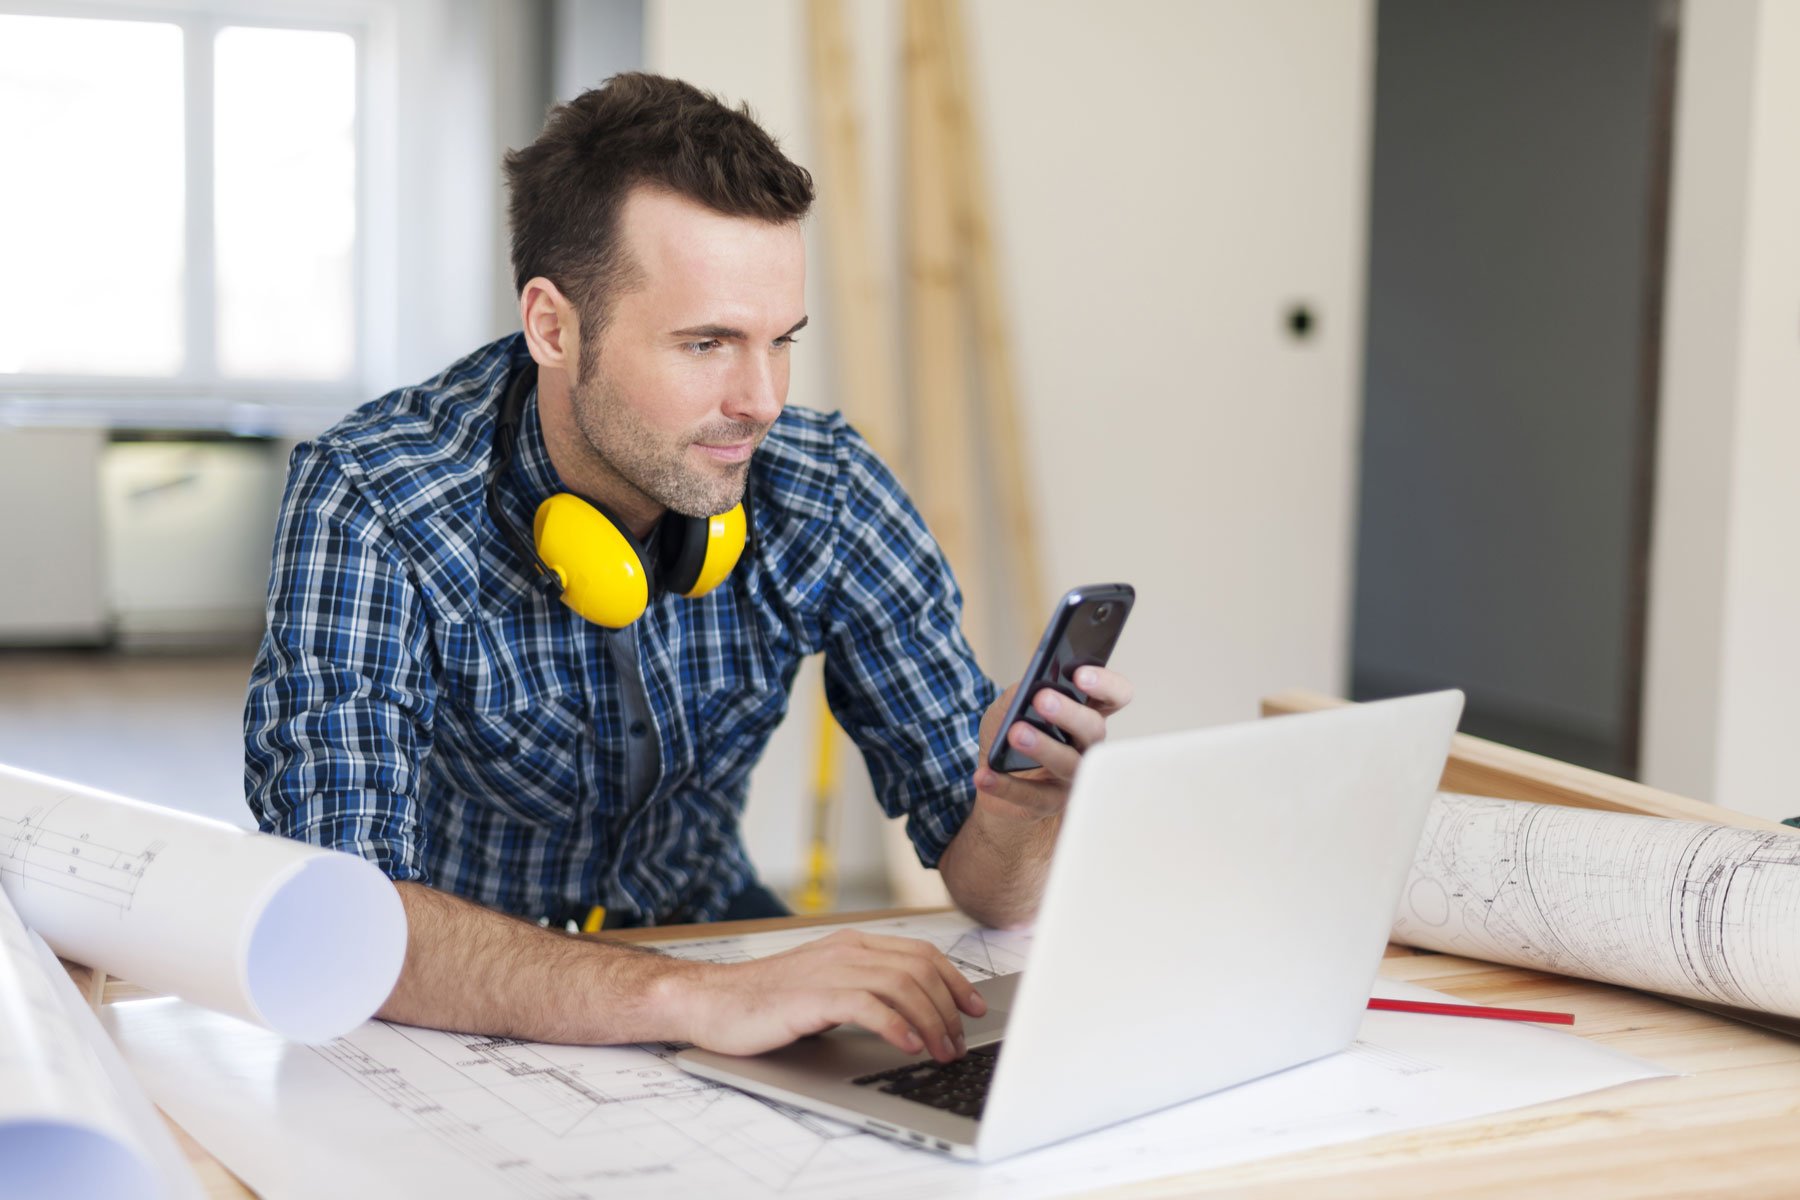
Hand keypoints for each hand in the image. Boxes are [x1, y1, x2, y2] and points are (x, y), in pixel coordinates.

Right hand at [673, 928, 987, 1059]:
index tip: (974, 1008)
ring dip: (930, 1021)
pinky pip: (867, 1005)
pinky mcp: (811, 997)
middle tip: (958, 1042)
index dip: (955, 980)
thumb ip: (864, 990)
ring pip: (902, 986)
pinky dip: (896, 1025)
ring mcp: (829, 970)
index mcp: (853, 944)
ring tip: (941, 1050)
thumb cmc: (766, 1001)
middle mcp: (846, 950)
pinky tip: (908, 1045)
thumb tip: (912, 1014)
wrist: (712, 1001)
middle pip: (919, 969)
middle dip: (948, 1008)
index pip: (921, 953)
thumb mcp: (825, 987)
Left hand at [972, 665, 1133, 821]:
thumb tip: (1028, 689)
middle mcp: (1087, 746)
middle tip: (1043, 699)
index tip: (1080, 674)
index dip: (1106, 685)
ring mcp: (1072, 776)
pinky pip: (1032, 797)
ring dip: (1044, 747)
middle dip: (1070, 713)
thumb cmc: (1010, 729)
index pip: (1115, 696)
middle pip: (1094, 729)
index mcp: (1086, 712)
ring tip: (1015, 732)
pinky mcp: (1050, 803)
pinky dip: (1006, 786)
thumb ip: (1021, 693)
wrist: (993, 772)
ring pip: (1070, 764)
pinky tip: (984, 774)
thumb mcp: (1009, 704)